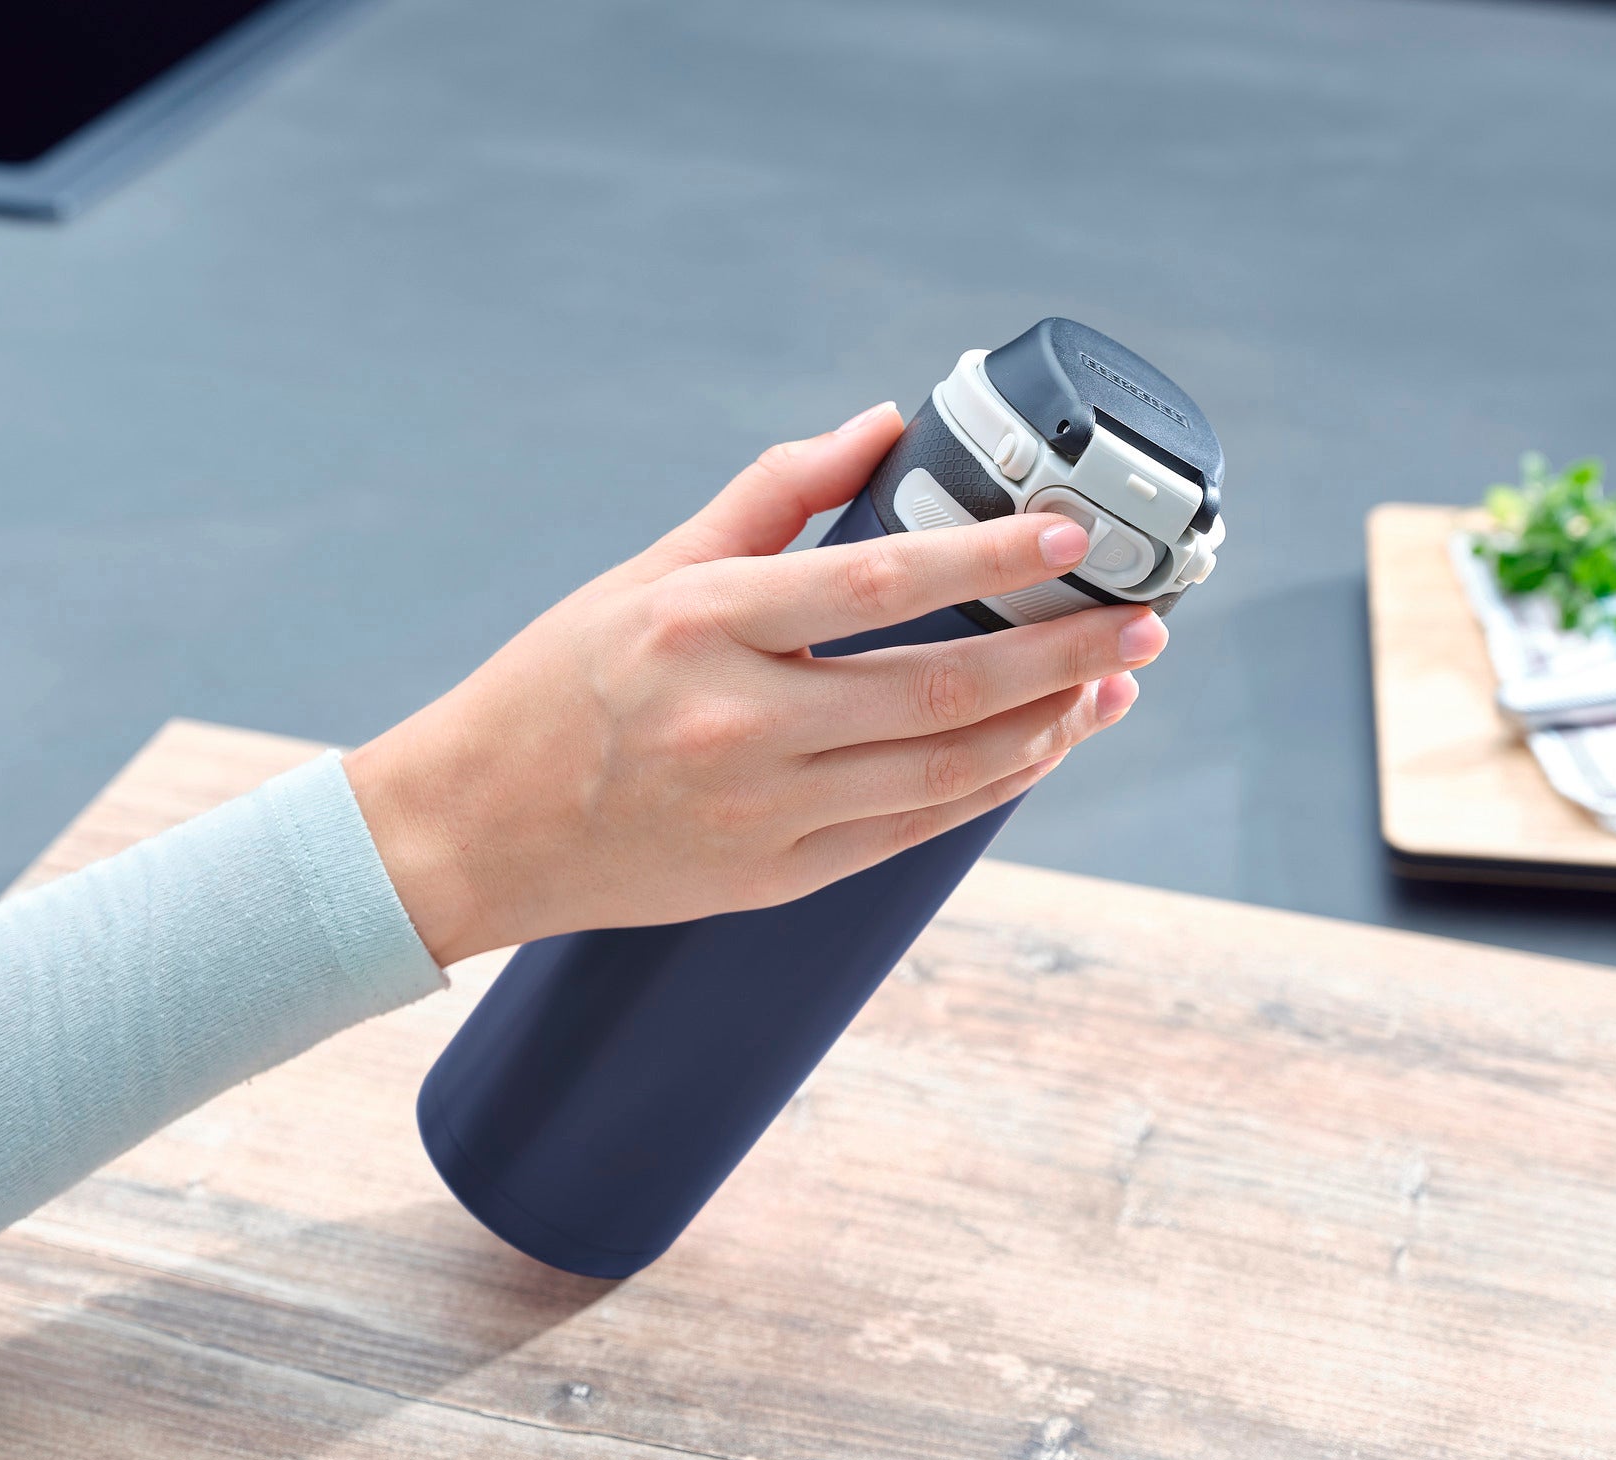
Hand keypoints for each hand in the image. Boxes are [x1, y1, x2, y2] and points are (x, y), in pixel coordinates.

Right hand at [343, 401, 1166, 965]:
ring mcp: (762, 812)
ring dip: (1048, 728)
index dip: (992, 560)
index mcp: (703, 624)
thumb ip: (770, 495)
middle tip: (1142, 622)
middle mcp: (740, 723)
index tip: (1074, 537)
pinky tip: (1037, 750)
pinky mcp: (775, 878)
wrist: (472, 831)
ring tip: (1112, 686)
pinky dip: (988, 788)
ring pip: (946, 770)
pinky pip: (912, 831)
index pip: (880, 582)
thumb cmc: (554, 685)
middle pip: (943, 687)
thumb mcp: (648, 571)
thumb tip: (878, 426)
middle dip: (1064, 654)